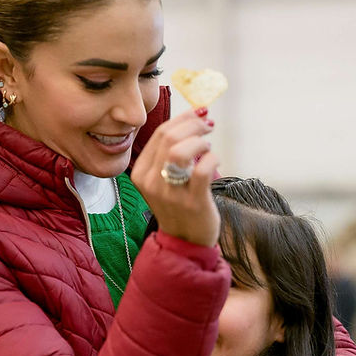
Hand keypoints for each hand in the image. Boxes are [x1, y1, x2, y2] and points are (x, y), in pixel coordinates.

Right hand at [131, 107, 218, 246]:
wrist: (185, 241)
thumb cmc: (178, 205)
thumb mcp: (163, 179)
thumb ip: (170, 152)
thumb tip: (193, 118)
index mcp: (141, 173)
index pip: (159, 134)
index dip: (182, 118)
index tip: (198, 113)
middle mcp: (151, 182)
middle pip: (169, 137)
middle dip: (193, 124)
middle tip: (208, 125)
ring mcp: (170, 193)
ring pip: (180, 150)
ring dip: (200, 141)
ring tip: (208, 146)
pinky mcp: (192, 201)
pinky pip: (201, 169)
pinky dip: (211, 158)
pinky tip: (215, 160)